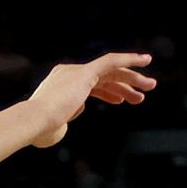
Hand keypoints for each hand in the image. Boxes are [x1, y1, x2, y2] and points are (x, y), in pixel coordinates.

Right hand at [27, 52, 154, 147]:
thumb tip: (75, 112)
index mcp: (62, 83)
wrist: (36, 121)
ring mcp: (77, 71)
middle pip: (104, 76)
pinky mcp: (85, 72)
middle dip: (126, 84)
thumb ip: (67, 114)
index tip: (123, 100)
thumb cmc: (42, 128)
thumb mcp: (56, 122)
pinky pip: (111, 61)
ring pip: (111, 70)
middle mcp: (70, 72)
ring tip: (151, 86)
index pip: (92, 84)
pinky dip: (129, 59)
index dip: (110, 91)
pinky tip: (144, 61)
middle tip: (144, 92)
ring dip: (133, 78)